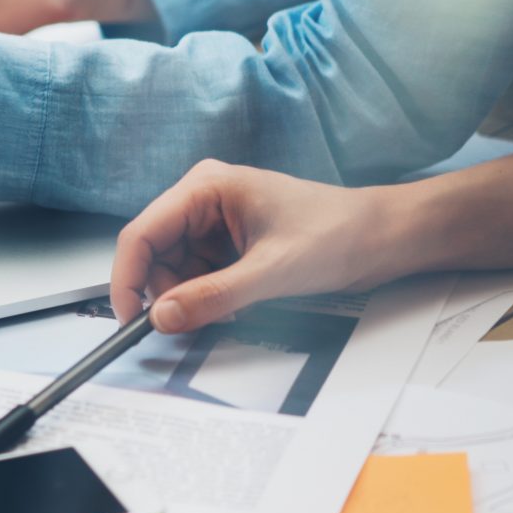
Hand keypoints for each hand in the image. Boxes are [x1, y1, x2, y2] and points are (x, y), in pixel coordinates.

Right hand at [108, 161, 412, 332]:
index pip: (142, 233)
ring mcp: (215, 223)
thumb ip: (213, 297)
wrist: (384, 238)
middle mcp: (203, 200)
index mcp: (205, 187)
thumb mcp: (273, 272)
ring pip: (173, 270)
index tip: (129, 320)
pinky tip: (234, 305)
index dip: (127, 278)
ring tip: (226, 310)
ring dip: (187, 298)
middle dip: (164, 293)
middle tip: (184, 325)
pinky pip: (197, 276)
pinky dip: (205, 298)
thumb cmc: (339, 234)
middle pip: (154, 254)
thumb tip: (162, 317)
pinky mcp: (229, 244)